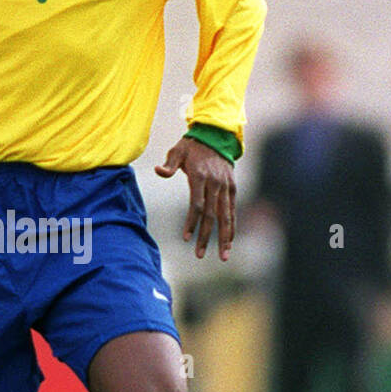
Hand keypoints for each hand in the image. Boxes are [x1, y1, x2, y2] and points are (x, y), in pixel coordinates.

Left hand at [156, 136, 235, 261]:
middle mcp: (215, 183)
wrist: (217, 135)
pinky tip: (229, 242)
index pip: (196, 205)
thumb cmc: (192, 146)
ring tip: (223, 256)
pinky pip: (232, 210)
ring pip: (226, 216)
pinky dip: (232, 226)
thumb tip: (158, 171)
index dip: (192, 222)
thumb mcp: (177, 151)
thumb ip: (168, 164)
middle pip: (211, 215)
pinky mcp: (232, 188)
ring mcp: (226, 187)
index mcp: (200, 176)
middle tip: (199, 255)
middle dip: (206, 236)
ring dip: (224, 237)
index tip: (186, 238)